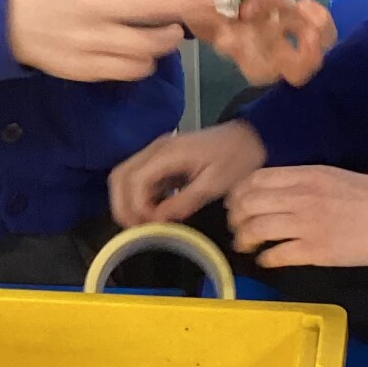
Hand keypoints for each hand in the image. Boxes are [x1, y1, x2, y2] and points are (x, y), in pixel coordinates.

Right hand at [7, 0, 215, 82]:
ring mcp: (91, 39)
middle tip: (209, 8)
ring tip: (170, 34)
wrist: (15, 24)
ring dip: (168, 40)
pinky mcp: (88, 67)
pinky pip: (132, 69)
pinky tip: (145, 55)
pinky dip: (146, 63)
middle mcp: (96, 5)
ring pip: (150, 46)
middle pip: (158, 8)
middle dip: (190, 7)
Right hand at [109, 119, 265, 227]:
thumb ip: (184, 202)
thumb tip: (158, 221)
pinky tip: (151, 213)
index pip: (135, 180)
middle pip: (120, 176)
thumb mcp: (214, 184)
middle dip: (123, 206)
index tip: (150, 225)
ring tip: (142, 224)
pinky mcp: (161, 160)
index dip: (136, 207)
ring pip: (124, 177)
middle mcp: (155, 150)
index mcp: (167, 153)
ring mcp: (156, 153)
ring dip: (127, 202)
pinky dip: (138, 197)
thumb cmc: (235, 158)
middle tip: (136, 229)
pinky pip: (139, 179)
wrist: (248, 137)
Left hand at [180, 0, 335, 86]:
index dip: (322, 27)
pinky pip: (240, 62)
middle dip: (302, 56)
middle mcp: (274, 32)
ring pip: (270, 70)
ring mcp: (251, 43)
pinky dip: (234, 48)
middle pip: (303, 64)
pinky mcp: (226, 48)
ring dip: (260, 53)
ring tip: (240, 31)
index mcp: (287, 9)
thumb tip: (258, 11)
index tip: (303, 5)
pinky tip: (223, 32)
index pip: (322, 31)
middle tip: (279, 32)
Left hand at [226, 166, 367, 268]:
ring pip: (256, 229)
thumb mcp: (336, 177)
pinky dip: (265, 259)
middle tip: (237, 227)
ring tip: (246, 245)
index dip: (239, 193)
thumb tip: (285, 192)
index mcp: (307, 175)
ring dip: (245, 239)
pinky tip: (266, 260)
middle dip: (236, 217)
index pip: (257, 179)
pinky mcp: (316, 251)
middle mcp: (301, 196)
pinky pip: (277, 255)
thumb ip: (307, 182)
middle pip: (249, 203)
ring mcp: (306, 224)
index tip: (237, 203)